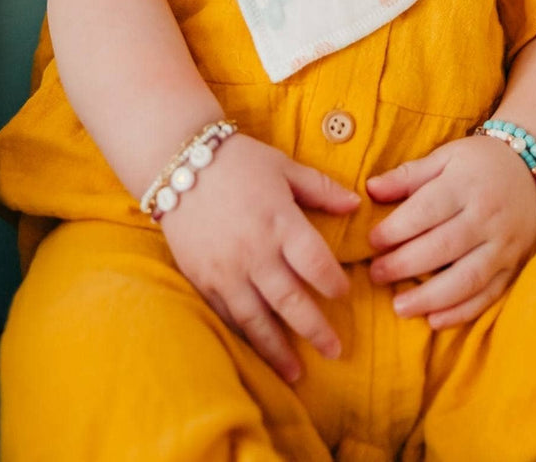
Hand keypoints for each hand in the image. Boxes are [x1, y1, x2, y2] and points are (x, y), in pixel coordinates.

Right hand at [157, 132, 359, 383]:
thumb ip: (321, 189)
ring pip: (257, 318)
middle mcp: (255, 251)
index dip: (334, 284)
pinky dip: (244, 336)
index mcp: (281, 222)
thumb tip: (356, 204)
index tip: (344, 294)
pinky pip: (226, 315)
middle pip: (291, 300)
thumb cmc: (238, 161)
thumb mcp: (284, 167)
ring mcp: (227, 269)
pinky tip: (256, 352)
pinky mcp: (203, 278)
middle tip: (335, 351)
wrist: (179, 162)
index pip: (317, 264)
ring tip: (297, 373)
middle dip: (315, 330)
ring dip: (279, 349)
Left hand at [366, 135, 535, 329]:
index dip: (397, 228)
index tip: (372, 242)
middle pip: (444, 247)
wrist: (533, 171)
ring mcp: (503, 245)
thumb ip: (408, 175)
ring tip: (399, 307)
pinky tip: (434, 320)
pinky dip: (462, 312)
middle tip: (375, 275)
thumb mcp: (445, 157)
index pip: (427, 209)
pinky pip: (489, 295)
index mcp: (465, 184)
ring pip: (467, 278)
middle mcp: (487, 216)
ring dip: (431, 297)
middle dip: (405, 265)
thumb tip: (371, 190)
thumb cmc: (479, 162)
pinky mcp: (513, 266)